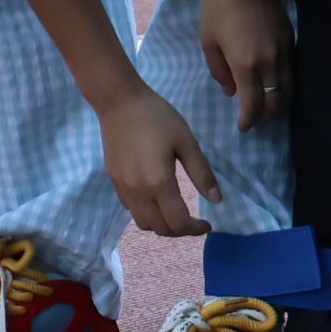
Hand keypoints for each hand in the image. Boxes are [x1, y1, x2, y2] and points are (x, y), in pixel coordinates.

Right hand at [94, 85, 220, 238]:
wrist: (118, 101)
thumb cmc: (156, 117)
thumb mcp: (186, 141)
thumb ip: (202, 173)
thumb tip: (216, 200)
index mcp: (159, 182)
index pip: (178, 222)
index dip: (195, 229)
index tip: (207, 224)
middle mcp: (138, 191)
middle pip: (160, 228)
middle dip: (180, 230)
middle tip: (193, 220)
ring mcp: (123, 187)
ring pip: (142, 223)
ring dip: (161, 224)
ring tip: (174, 211)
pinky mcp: (113, 180)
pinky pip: (130, 209)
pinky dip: (146, 212)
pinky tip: (155, 197)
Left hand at [199, 0, 293, 130]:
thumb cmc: (219, 7)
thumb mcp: (208, 40)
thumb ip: (219, 70)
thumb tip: (232, 90)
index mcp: (246, 65)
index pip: (254, 105)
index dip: (249, 121)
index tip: (243, 127)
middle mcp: (271, 64)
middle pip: (276, 103)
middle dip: (265, 116)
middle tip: (253, 118)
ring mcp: (286, 53)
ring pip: (289, 90)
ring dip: (277, 103)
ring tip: (264, 104)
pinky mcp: (292, 42)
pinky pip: (293, 73)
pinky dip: (285, 85)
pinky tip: (274, 84)